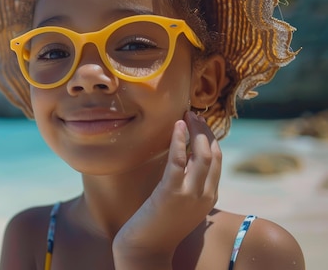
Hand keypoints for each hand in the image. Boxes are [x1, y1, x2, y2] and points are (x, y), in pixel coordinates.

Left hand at [112, 111, 221, 268]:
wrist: (147, 249)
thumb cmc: (160, 225)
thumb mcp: (182, 203)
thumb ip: (189, 183)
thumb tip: (187, 158)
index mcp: (209, 196)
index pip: (216, 160)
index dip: (210, 138)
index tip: (200, 123)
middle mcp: (205, 195)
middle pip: (212, 154)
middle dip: (205, 130)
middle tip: (194, 114)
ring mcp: (190, 194)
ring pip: (201, 154)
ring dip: (196, 131)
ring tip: (187, 115)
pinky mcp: (171, 193)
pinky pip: (178, 160)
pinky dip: (179, 140)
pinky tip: (177, 126)